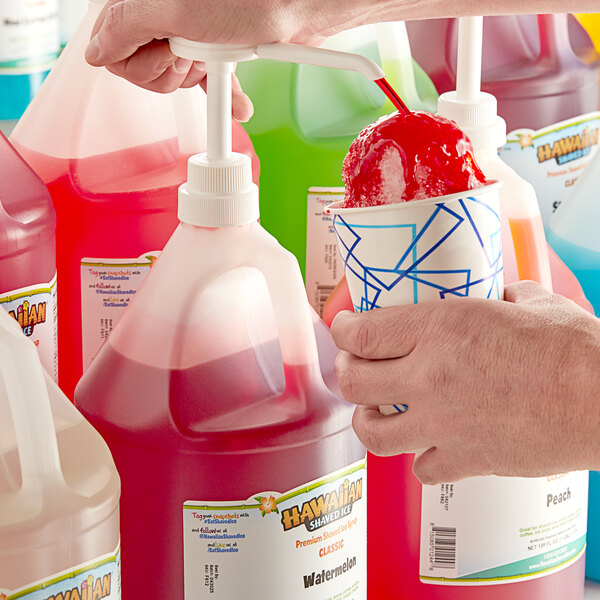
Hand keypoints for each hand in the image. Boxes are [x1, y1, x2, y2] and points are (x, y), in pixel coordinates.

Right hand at [84, 0, 385, 119]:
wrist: (301, 7)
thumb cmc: (247, 3)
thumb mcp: (176, 11)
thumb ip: (126, 28)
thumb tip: (94, 52)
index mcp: (142, 3)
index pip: (111, 48)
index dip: (139, 61)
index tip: (165, 52)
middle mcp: (163, 15)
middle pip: (142, 66)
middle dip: (170, 70)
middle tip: (192, 52)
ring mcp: (189, 32)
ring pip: (174, 77)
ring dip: (197, 75)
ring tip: (215, 56)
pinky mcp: (216, 48)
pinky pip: (206, 80)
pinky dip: (222, 92)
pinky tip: (238, 103)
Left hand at [331, 281, 599, 483]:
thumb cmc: (574, 348)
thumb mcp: (528, 302)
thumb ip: (497, 298)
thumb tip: (497, 297)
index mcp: (440, 328)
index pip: (361, 334)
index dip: (342, 330)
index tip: (343, 329)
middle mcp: (431, 376)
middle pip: (353, 382)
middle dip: (345, 372)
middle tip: (353, 367)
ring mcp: (444, 423)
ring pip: (374, 433)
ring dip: (368, 419)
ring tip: (377, 411)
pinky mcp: (466, 459)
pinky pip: (421, 468)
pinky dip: (419, 457)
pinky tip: (429, 444)